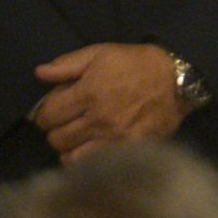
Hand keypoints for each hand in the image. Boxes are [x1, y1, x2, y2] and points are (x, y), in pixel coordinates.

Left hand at [32, 43, 185, 159]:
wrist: (178, 80)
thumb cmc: (136, 63)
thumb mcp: (102, 53)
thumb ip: (68, 64)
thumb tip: (39, 73)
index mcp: (88, 92)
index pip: (47, 115)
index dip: (44, 113)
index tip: (52, 111)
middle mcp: (97, 118)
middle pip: (56, 138)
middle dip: (55, 130)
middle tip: (66, 124)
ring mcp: (113, 137)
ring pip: (70, 156)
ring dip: (68, 148)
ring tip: (77, 139)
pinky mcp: (127, 149)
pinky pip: (93, 165)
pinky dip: (85, 160)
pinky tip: (90, 150)